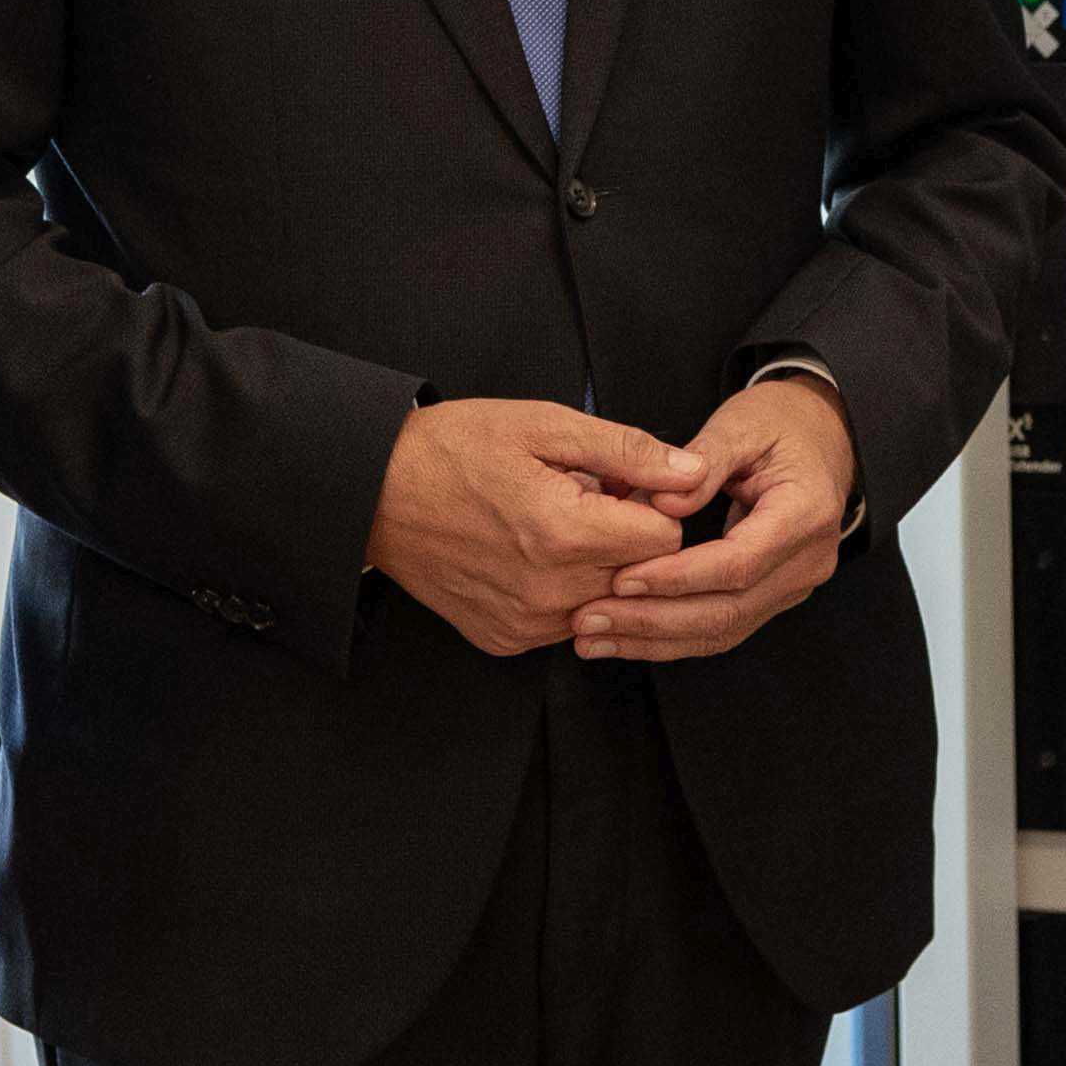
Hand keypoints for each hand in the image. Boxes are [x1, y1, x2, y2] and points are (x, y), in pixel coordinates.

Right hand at [366, 396, 698, 655]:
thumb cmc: (454, 449)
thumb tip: (692, 473)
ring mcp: (525, 622)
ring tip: (551, 525)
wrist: (373, 493)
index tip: (619, 484)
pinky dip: (562, 590)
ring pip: (606, 601)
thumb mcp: (545, 427)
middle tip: (582, 499)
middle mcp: (549, 591)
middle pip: (640, 575)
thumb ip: (627, 453)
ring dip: (594, 566)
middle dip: (625, 536)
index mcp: (565, 533)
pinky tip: (528, 554)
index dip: (651, 504)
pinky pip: (566, 621)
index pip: (665, 537)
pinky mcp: (504, 639)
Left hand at [581, 376, 859, 665]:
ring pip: (722, 630)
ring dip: (654, 639)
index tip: (622, 579)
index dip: (677, 577)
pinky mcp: (773, 596)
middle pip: (727, 610)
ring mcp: (794, 585)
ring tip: (594, 638)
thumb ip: (703, 461)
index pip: (738, 563)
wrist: (822, 436)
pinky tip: (625, 638)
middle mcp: (807, 561)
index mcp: (806, 514)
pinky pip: (721, 627)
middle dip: (653, 621)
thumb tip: (662, 504)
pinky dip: (671, 637)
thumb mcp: (740, 425)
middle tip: (590, 619)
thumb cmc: (780, 424)